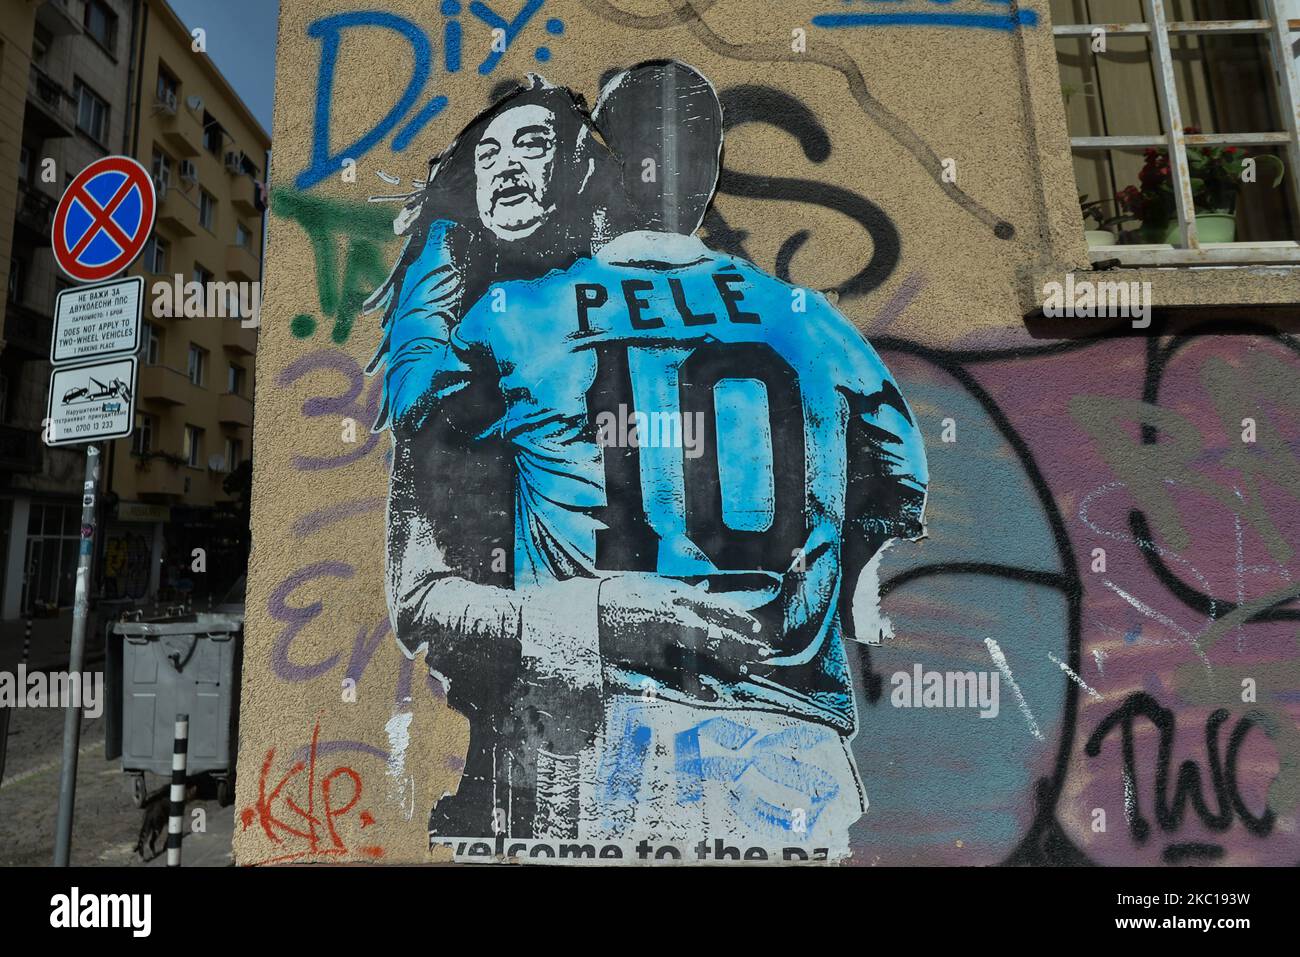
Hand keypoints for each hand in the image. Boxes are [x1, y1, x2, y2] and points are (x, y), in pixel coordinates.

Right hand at [597, 574, 773, 680]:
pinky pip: (680, 676)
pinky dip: (699, 687)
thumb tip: (703, 592)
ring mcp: (662, 638)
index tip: (758, 630)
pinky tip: (714, 695)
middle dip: (744, 644)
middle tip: (765, 655)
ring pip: (706, 651)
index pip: (717, 607)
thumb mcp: (650, 587)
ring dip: (729, 662)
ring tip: (748, 671)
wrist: (583, 613)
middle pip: (718, 630)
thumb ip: (677, 594)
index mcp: (674, 594)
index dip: (740, 619)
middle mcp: (673, 613)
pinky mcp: (648, 660)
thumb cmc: (616, 598)